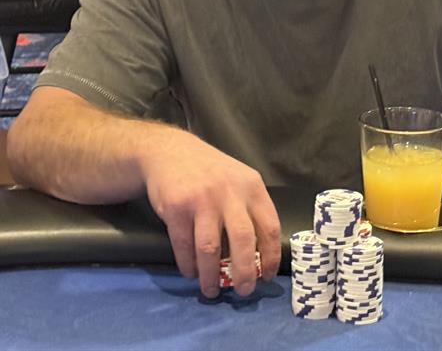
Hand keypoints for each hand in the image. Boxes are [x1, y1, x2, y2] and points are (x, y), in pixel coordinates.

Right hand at [143, 135, 280, 297]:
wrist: (169, 151)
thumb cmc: (209, 171)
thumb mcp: (237, 180)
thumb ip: (248, 209)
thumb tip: (256, 256)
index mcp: (251, 186)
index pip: (269, 226)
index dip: (270, 256)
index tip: (266, 276)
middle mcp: (229, 192)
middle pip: (243, 241)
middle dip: (244, 273)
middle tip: (243, 291)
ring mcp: (202, 199)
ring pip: (210, 249)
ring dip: (211, 276)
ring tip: (211, 290)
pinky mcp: (177, 208)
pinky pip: (184, 246)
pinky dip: (188, 265)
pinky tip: (191, 272)